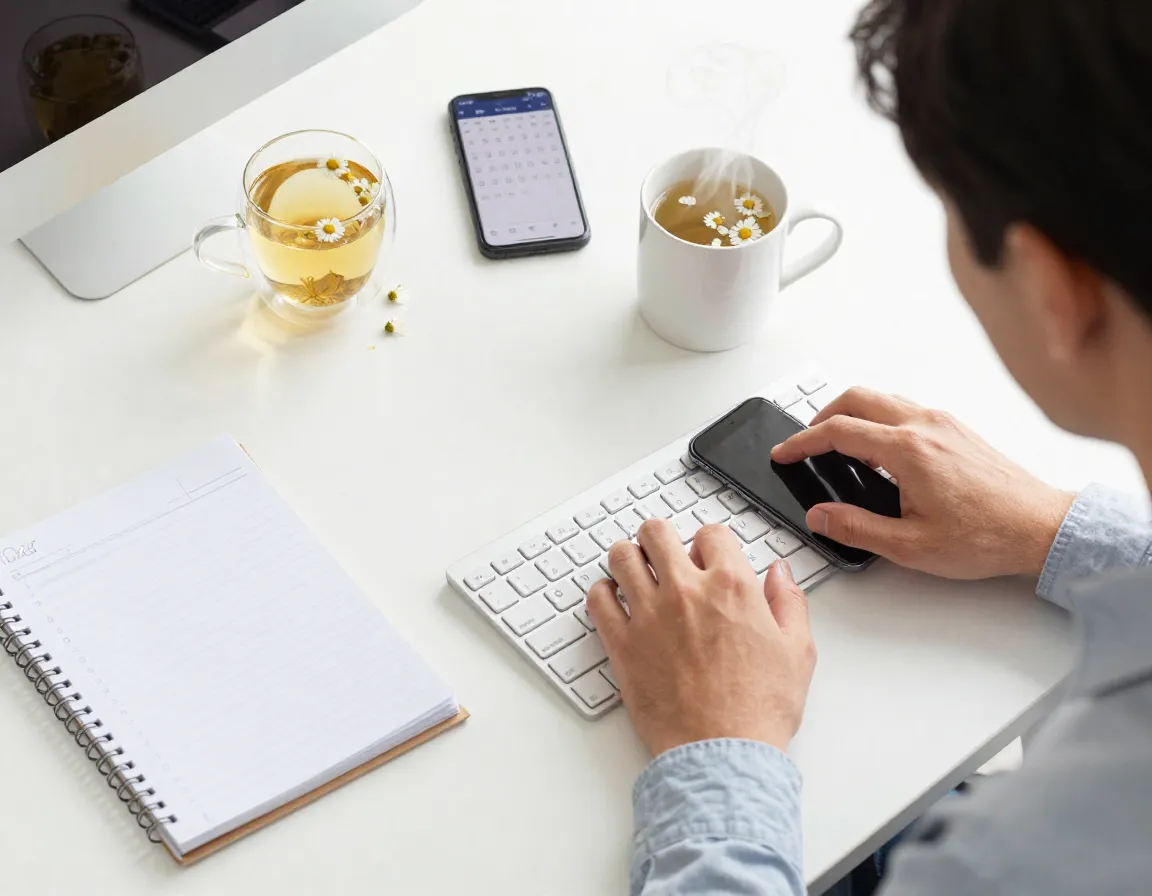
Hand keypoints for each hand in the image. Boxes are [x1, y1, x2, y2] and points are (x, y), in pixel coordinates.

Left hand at [587, 520, 815, 756]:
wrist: (722, 754)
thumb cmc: (759, 710)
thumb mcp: (798, 651)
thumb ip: (789, 602)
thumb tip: (780, 574)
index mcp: (731, 587)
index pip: (711, 533)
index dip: (709, 542)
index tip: (708, 557)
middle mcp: (686, 592)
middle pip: (657, 532)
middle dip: (661, 538)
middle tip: (664, 553)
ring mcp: (648, 616)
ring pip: (621, 557)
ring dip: (628, 558)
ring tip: (637, 572)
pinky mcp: (622, 644)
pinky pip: (598, 600)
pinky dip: (603, 594)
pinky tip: (615, 602)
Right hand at [771, 388, 1073, 579]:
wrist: (1042, 528)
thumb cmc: (987, 537)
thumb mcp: (910, 546)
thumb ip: (856, 527)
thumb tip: (820, 516)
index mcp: (907, 451)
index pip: (838, 432)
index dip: (802, 441)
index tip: (785, 452)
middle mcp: (925, 426)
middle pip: (856, 398)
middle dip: (822, 415)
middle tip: (807, 442)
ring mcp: (943, 423)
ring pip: (882, 398)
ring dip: (852, 414)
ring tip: (839, 447)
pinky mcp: (957, 429)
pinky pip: (905, 408)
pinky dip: (879, 419)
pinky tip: (879, 451)